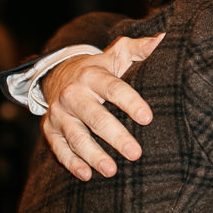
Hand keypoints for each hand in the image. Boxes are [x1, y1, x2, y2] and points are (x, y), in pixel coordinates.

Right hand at [41, 33, 161, 180]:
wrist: (58, 75)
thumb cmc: (98, 69)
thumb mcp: (116, 54)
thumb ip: (138, 48)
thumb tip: (163, 38)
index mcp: (92, 75)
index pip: (113, 89)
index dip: (130, 102)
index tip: (147, 118)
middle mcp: (73, 94)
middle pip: (95, 117)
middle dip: (115, 136)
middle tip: (135, 154)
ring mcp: (60, 113)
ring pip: (76, 137)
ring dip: (93, 155)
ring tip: (112, 170)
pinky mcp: (50, 129)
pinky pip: (59, 148)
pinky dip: (71, 162)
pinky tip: (87, 175)